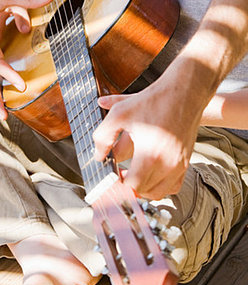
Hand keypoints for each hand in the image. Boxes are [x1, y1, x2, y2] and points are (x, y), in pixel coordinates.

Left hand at [94, 63, 206, 198]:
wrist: (184, 92)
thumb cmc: (152, 101)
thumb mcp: (120, 113)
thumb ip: (103, 136)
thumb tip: (98, 156)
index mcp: (150, 154)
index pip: (132, 185)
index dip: (119, 182)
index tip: (113, 174)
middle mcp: (168, 164)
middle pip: (144, 191)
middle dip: (129, 185)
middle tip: (119, 174)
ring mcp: (179, 164)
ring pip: (160, 192)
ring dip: (144, 188)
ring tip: (132, 175)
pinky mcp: (186, 161)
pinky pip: (173, 186)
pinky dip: (160, 185)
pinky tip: (149, 173)